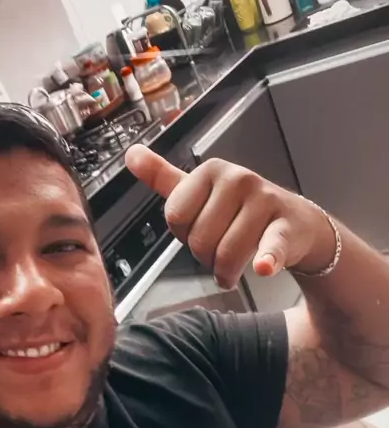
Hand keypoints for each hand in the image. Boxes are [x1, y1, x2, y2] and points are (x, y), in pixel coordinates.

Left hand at [125, 145, 335, 288]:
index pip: (175, 217)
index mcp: (211, 171)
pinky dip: (266, 260)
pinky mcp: (286, 226)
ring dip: (226, 272)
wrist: (296, 223)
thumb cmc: (242, 210)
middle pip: (199, 239)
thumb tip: (131, 154)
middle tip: (221, 250)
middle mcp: (238, 179)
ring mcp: (265, 201)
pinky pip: (269, 246)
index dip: (185, 234)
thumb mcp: (201, 191)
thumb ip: (163, 178)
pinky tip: (264, 267)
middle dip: (206, 257)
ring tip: (234, 267)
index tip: (201, 229)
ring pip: (226, 254)